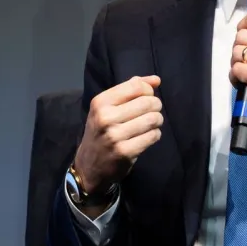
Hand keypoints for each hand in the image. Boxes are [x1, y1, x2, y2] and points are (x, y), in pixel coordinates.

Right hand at [73, 75, 162, 195]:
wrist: (89, 165)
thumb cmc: (102, 131)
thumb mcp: (107, 107)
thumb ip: (130, 89)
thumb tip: (156, 80)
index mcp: (100, 102)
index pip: (135, 86)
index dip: (148, 90)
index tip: (147, 97)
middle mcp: (105, 117)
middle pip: (147, 102)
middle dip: (156, 106)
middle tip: (152, 112)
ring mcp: (114, 136)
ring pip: (153, 119)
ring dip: (157, 120)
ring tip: (152, 124)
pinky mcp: (125, 152)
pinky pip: (153, 136)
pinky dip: (155, 135)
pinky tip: (148, 136)